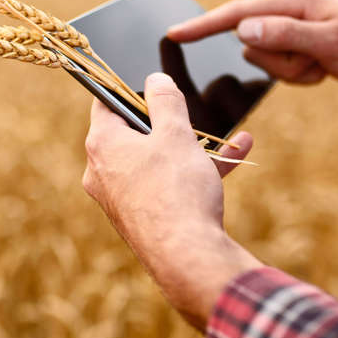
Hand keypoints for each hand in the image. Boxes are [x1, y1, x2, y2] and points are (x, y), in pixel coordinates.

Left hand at [82, 73, 260, 330]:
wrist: (187, 258)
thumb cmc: (177, 190)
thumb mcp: (176, 134)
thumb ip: (165, 100)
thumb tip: (155, 79)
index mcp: (102, 144)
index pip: (105, 102)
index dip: (129, 88)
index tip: (152, 84)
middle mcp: (102, 172)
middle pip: (134, 133)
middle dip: (171, 122)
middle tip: (194, 114)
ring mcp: (120, 198)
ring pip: (156, 160)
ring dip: (193, 147)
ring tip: (231, 139)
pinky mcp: (141, 217)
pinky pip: (165, 185)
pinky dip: (193, 172)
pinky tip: (235, 159)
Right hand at [168, 0, 337, 106]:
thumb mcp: (330, 44)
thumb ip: (285, 35)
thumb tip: (241, 30)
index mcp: (291, 1)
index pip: (236, 13)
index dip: (203, 25)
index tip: (174, 33)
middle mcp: (287, 11)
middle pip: (251, 45)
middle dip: (279, 63)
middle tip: (315, 63)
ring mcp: (292, 29)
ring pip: (265, 59)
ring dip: (293, 71)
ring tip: (323, 65)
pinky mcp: (298, 44)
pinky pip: (282, 68)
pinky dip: (301, 74)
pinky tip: (324, 68)